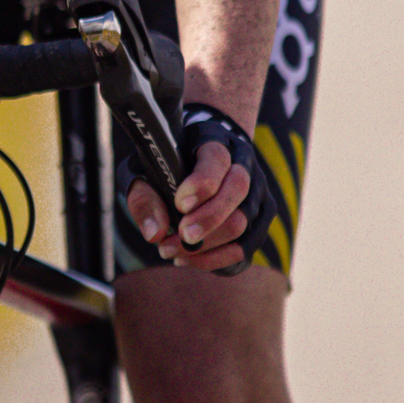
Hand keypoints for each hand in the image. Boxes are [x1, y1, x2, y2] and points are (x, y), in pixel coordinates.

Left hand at [125, 105, 279, 275]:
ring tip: (171, 250)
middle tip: (180, 236)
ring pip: (244, 222)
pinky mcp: (258, 221)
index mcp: (214, 143)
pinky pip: (245, 247)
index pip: (217, 159)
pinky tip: (189, 259)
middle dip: (208, 218)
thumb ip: (145, 199)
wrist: (199, 161)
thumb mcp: (146, 174)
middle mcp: (243, 164)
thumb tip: (154, 233)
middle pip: (238, 189)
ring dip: (207, 245)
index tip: (180, 205)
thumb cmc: (169, 168)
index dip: (201, 184)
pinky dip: (217, 259)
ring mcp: (256, 192)